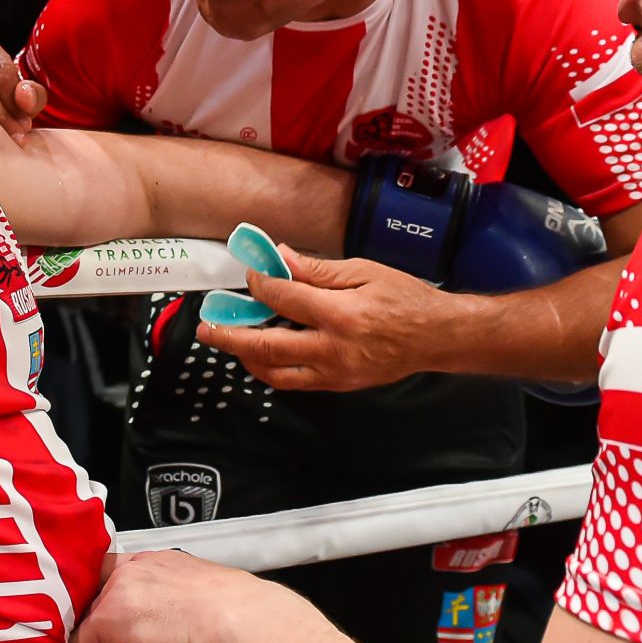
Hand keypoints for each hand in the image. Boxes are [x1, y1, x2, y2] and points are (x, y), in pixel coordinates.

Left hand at [71, 548, 302, 642]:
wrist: (240, 625)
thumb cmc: (240, 615)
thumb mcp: (210, 596)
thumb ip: (189, 600)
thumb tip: (193, 620)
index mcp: (164, 560)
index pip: (122, 567)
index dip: (112, 588)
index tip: (111, 607)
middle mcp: (137, 568)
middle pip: (99, 587)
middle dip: (96, 609)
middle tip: (98, 634)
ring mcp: (119, 592)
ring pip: (88, 612)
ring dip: (89, 630)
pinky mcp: (109, 620)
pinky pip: (81, 640)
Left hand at [195, 246, 463, 389]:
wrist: (435, 338)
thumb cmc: (404, 298)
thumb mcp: (363, 271)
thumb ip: (316, 269)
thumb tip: (278, 257)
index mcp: (341, 314)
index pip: (284, 298)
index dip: (261, 284)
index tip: (251, 273)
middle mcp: (333, 348)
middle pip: (267, 345)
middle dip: (230, 335)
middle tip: (206, 326)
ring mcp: (334, 373)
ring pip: (275, 372)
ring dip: (245, 357)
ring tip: (226, 340)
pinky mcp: (337, 386)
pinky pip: (293, 382)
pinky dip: (270, 369)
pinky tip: (258, 354)